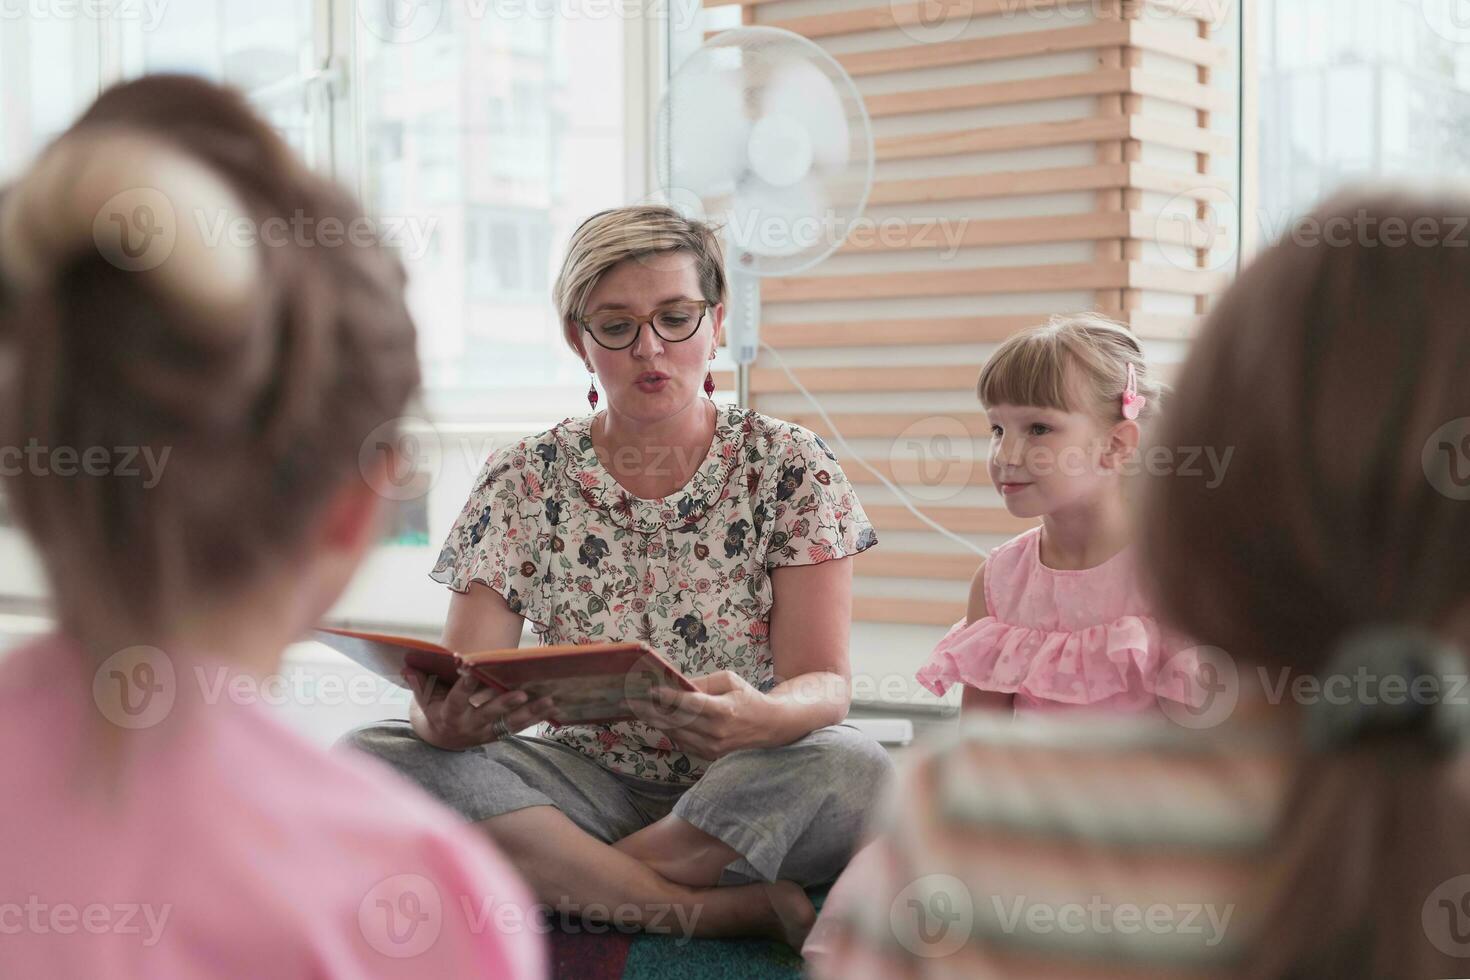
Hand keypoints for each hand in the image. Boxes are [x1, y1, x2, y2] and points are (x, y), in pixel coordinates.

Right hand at [405, 668, 554, 751]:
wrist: (441, 739)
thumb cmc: (434, 710)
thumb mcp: (424, 699)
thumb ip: (419, 683)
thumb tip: (406, 666)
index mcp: (449, 714)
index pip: (456, 699)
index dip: (463, 686)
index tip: (469, 669)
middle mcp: (468, 726)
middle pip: (488, 714)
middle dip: (505, 704)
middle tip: (521, 693)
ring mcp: (485, 732)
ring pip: (510, 723)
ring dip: (531, 712)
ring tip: (549, 700)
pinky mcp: (498, 735)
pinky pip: (518, 727)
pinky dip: (536, 718)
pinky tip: (552, 707)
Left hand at [636, 670, 773, 759]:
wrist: (769, 726)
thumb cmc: (747, 697)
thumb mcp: (729, 680)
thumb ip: (703, 683)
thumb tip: (676, 684)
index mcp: (723, 711)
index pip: (689, 704)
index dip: (667, 698)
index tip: (648, 690)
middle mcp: (716, 733)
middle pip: (676, 722)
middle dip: (651, 711)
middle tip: (630, 702)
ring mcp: (712, 748)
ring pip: (675, 734)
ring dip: (655, 721)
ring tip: (638, 709)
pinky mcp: (709, 755)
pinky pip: (682, 742)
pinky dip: (669, 730)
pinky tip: (657, 720)